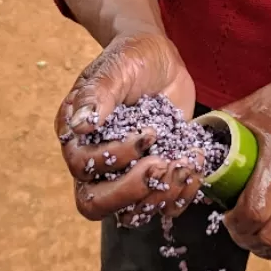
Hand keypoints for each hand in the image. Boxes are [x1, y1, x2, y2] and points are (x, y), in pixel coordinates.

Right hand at [57, 33, 198, 223]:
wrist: (161, 60)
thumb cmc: (132, 58)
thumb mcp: (117, 69)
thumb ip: (98, 94)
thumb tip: (80, 124)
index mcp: (77, 136)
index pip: (83, 168)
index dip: (116, 157)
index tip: (149, 133)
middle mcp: (95, 162)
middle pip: (96, 204)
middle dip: (132, 191)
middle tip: (163, 165)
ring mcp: (125, 174)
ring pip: (130, 213)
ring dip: (160, 197)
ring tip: (185, 165)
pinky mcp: (154, 177)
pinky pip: (161, 206)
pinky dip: (181, 196)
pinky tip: (194, 168)